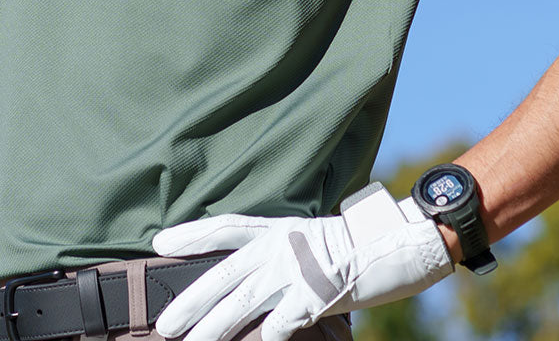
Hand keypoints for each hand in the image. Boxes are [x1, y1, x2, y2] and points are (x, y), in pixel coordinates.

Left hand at [152, 189, 452, 340]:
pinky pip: (281, 322)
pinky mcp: (316, 294)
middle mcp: (281, 246)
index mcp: (278, 228)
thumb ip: (279, 255)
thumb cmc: (356, 244)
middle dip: (191, 300)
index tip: (160, 242)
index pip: (225, 228)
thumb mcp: (310, 241)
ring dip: (213, 326)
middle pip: (225, 274)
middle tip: (163, 322)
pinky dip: (265, 336)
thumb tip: (250, 279)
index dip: (192, 235)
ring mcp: (297, 269)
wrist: (397, 240)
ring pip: (243, 302)